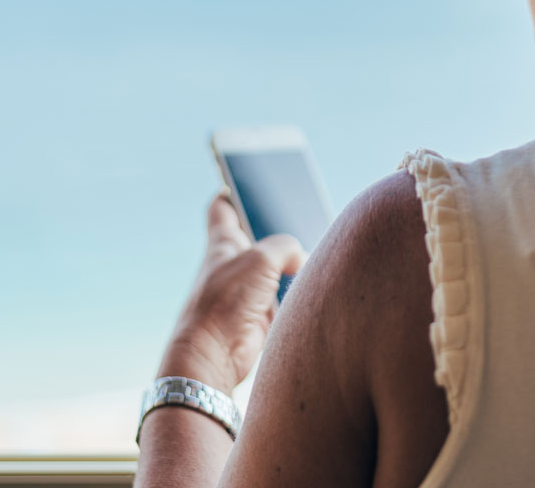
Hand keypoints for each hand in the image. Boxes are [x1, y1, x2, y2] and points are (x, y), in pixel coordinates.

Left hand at [159, 191, 307, 391]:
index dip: (233, 191)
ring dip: (292, 261)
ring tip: (320, 244)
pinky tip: (314, 282)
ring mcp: (247, 290)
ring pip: (274, 266)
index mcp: (222, 242)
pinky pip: (283, 294)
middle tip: (301, 211)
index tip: (245, 179)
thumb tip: (301, 258)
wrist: (214, 355)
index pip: (222, 208)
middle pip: (256, 235)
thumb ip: (286, 247)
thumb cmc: (226, 301)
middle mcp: (233, 264)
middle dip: (277, 225)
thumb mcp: (262, 259)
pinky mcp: (260, 314)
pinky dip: (297, 289)